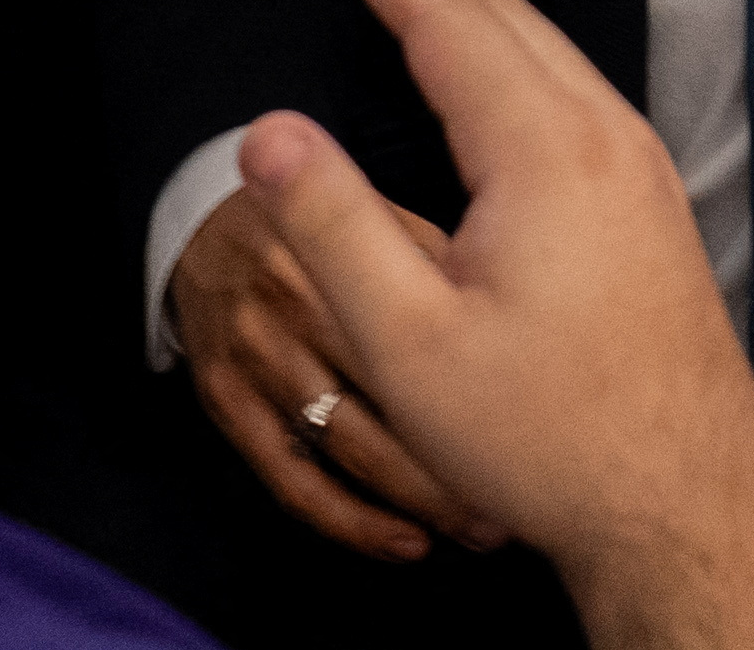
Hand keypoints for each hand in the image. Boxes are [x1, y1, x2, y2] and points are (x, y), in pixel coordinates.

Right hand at [169, 180, 510, 562]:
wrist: (202, 221)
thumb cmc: (328, 225)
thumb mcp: (380, 211)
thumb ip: (439, 255)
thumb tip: (514, 309)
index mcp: (342, 239)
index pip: (426, 305)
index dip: (494, 362)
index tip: (551, 409)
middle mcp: (290, 291)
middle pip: (389, 383)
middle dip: (464, 448)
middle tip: (529, 491)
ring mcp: (252, 347)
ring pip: (347, 439)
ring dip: (420, 495)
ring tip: (480, 529)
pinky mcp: (223, 396)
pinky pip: (289, 475)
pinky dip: (349, 518)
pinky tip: (404, 541)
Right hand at [242, 0, 753, 649]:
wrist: (686, 499)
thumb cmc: (545, 433)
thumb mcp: (408, 343)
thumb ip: (333, 226)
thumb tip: (266, 131)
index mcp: (543, 150)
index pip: (448, 19)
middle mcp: (606, 135)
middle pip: (505, 15)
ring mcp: (642, 166)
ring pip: (549, 49)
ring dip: (474, 5)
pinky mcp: (654, 202)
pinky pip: (576, 89)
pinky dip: (516, 52)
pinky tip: (495, 78)